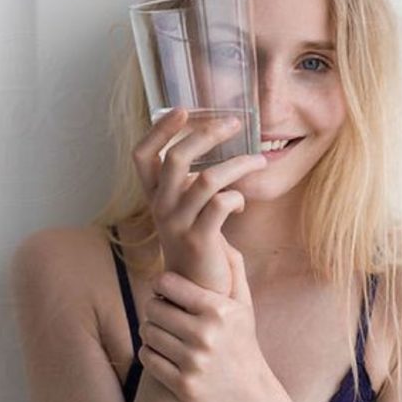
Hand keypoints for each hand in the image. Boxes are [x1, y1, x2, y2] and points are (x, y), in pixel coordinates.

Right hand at [131, 108, 266, 293]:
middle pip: (176, 158)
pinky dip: (237, 197)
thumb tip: (210, 143)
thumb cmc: (196, 242)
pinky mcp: (200, 240)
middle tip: (234, 123)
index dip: (159, 130)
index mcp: (154, 196)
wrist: (195, 292)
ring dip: (238, 165)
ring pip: (207, 179)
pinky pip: (222, 204)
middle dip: (207, 134)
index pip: (143, 155)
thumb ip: (189, 181)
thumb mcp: (184, 209)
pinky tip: (241, 203)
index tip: (182, 109)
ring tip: (258, 159)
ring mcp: (178, 224)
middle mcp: (160, 207)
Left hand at [138, 242, 270, 401]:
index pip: (168, 284)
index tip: (166, 289)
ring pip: (148, 333)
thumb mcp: (244, 303)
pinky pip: (148, 358)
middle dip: (155, 307)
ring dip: (150, 330)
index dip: (162, 284)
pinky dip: (150, 353)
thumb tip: (219, 234)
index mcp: (219, 310)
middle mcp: (206, 334)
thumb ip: (233, 266)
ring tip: (162, 330)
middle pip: (153, 308)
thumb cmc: (241, 339)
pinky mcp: (182, 384)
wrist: (249, 391)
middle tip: (162, 310)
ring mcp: (193, 361)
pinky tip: (162, 351)